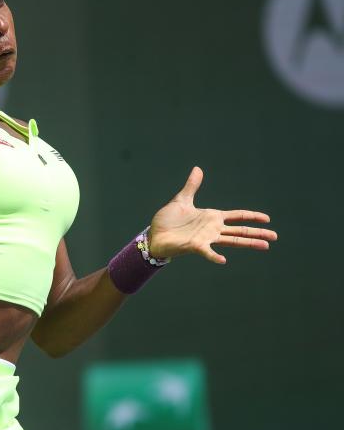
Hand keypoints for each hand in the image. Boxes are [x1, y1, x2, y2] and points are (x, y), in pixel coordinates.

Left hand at [149, 167, 277, 263]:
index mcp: (212, 217)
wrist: (153, 235)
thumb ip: (192, 186)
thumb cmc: (167, 220)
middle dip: (257, 233)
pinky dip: (214, 256)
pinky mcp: (195, 246)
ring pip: (231, 241)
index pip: (237, 216)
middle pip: (240, 231)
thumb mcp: (181, 199)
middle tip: (275, 237)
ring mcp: (205, 238)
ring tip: (265, 246)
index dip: (251, 216)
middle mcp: (212, 229)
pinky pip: (207, 252)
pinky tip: (223, 260)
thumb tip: (198, 169)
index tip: (267, 218)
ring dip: (248, 243)